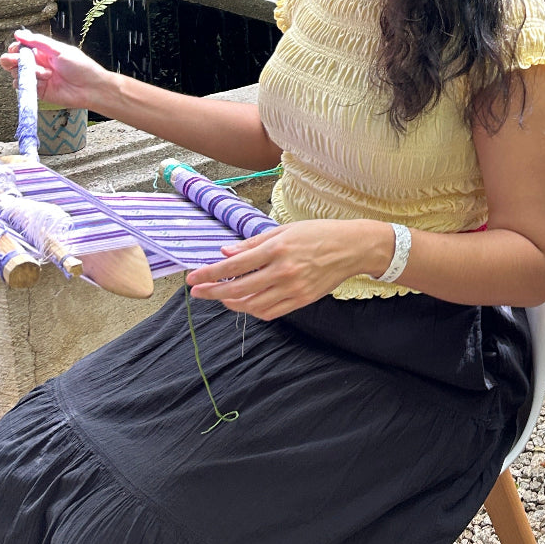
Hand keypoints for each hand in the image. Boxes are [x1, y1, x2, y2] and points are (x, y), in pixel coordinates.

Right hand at [0, 30, 110, 110]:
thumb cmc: (81, 67)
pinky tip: (44, 81)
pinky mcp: (37, 91)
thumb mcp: (59, 50)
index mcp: (42, 52)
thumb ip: (38, 42)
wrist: (91, 88)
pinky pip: (23, 87)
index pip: (19, 48)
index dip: (15, 48)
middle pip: (12, 61)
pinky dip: (30, 83)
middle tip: (20, 62)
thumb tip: (18, 33)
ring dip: (29, 72)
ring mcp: (36, 78)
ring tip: (47, 74)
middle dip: (12, 60)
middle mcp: (37, 64)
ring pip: (17, 74)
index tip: (18, 49)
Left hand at [185, 219, 392, 319]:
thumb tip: (225, 252)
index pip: (234, 266)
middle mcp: (283, 271)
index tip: (193, 279)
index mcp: (277, 249)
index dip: (210, 274)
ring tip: (222, 297)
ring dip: (232, 303)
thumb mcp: (284, 231)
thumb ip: (253, 243)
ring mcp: (293, 288)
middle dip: (213, 292)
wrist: (351, 248)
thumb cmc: (317, 234)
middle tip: (197, 293)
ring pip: (252, 305)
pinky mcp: (302, 300)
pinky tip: (245, 303)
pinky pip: (270, 312)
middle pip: (238, 289)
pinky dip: (253, 310)